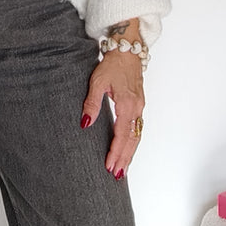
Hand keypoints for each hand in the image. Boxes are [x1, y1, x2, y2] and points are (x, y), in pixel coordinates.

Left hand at [81, 49, 144, 179]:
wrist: (128, 50)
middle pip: (132, 140)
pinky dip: (133, 142)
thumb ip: (91, 104)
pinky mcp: (139, 105)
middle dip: (125, 158)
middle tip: (117, 175)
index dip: (116, 152)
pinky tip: (128, 149)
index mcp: (128, 105)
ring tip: (123, 168)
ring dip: (130, 153)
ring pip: (137, 135)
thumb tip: (85, 124)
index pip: (122, 135)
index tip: (110, 166)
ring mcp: (140, 107)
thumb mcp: (97, 82)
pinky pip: (138, 128)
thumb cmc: (112, 64)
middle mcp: (137, 108)